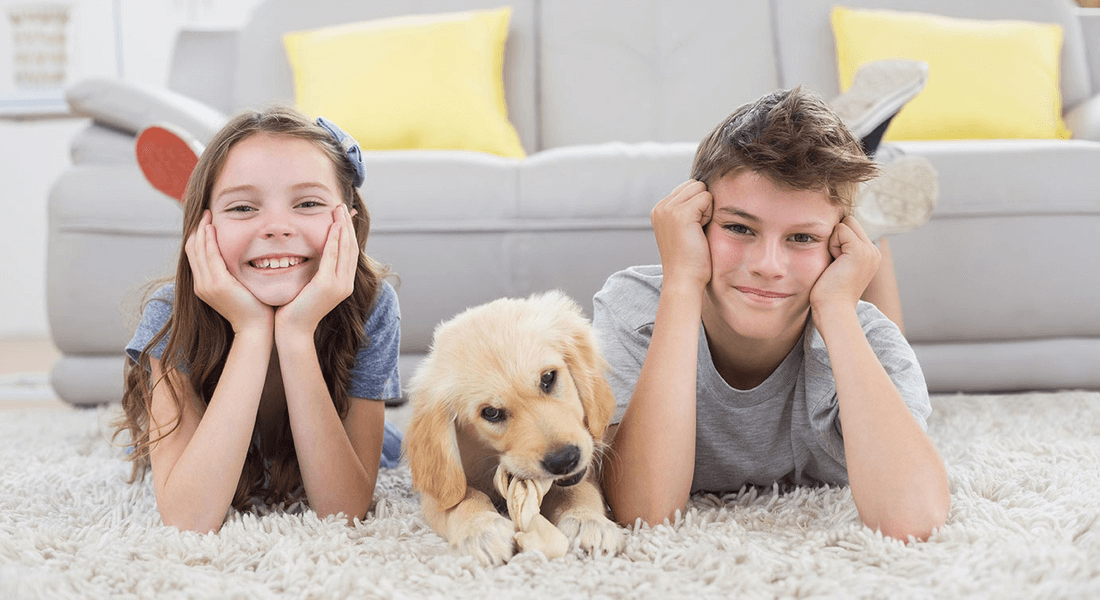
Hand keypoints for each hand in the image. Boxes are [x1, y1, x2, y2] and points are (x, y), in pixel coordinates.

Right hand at [185, 210, 273, 333]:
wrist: (256, 328)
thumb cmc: (254, 308)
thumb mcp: (239, 287)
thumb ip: (233, 273)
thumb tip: (239, 257)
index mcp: (204, 285)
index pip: (195, 254)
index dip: (198, 235)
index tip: (205, 220)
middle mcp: (201, 284)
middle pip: (192, 249)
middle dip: (197, 228)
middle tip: (204, 211)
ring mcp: (207, 284)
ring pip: (198, 250)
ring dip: (202, 229)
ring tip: (207, 213)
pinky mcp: (218, 283)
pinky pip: (210, 256)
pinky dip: (209, 240)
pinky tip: (212, 227)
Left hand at [275, 204, 357, 335]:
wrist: (293, 330)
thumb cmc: (295, 308)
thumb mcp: (310, 285)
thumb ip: (316, 270)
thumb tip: (311, 253)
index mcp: (343, 283)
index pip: (349, 252)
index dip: (348, 232)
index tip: (344, 216)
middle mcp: (346, 284)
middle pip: (351, 247)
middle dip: (347, 225)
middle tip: (342, 207)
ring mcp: (339, 285)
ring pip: (345, 249)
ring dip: (342, 227)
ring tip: (338, 210)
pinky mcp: (327, 285)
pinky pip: (332, 256)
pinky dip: (334, 240)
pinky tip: (333, 226)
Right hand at [650, 180, 713, 290]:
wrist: (684, 279)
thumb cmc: (689, 260)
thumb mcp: (682, 230)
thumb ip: (686, 210)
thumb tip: (703, 190)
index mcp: (659, 210)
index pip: (686, 188)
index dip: (696, 205)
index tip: (691, 229)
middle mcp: (660, 207)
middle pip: (694, 185)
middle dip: (701, 204)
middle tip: (696, 230)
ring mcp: (669, 209)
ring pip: (701, 189)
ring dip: (706, 208)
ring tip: (697, 230)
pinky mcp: (681, 213)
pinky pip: (707, 197)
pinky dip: (709, 214)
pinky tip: (700, 231)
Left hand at [810, 216, 880, 318]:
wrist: (833, 311)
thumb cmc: (827, 294)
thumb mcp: (835, 266)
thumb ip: (839, 249)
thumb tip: (829, 231)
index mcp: (870, 255)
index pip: (850, 227)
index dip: (836, 239)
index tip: (835, 263)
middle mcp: (874, 251)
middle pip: (849, 221)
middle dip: (836, 236)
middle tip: (834, 262)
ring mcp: (870, 250)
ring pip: (845, 223)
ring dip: (833, 241)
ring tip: (835, 263)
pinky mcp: (861, 250)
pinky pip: (841, 229)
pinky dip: (832, 244)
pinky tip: (835, 263)